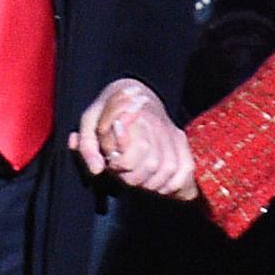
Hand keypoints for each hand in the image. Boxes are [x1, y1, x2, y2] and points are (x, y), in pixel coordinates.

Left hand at [69, 78, 197, 198]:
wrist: (134, 92)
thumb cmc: (107, 112)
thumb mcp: (89, 122)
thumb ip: (88, 147)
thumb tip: (96, 170)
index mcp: (133, 117)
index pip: (130, 155)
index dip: (119, 165)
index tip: (112, 160)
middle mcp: (158, 124)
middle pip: (152, 165)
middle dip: (134, 177)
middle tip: (123, 171)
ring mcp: (172, 132)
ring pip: (170, 168)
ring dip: (153, 181)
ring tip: (139, 178)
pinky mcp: (181, 140)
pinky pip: (186, 168)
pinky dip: (173, 182)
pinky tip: (159, 183)